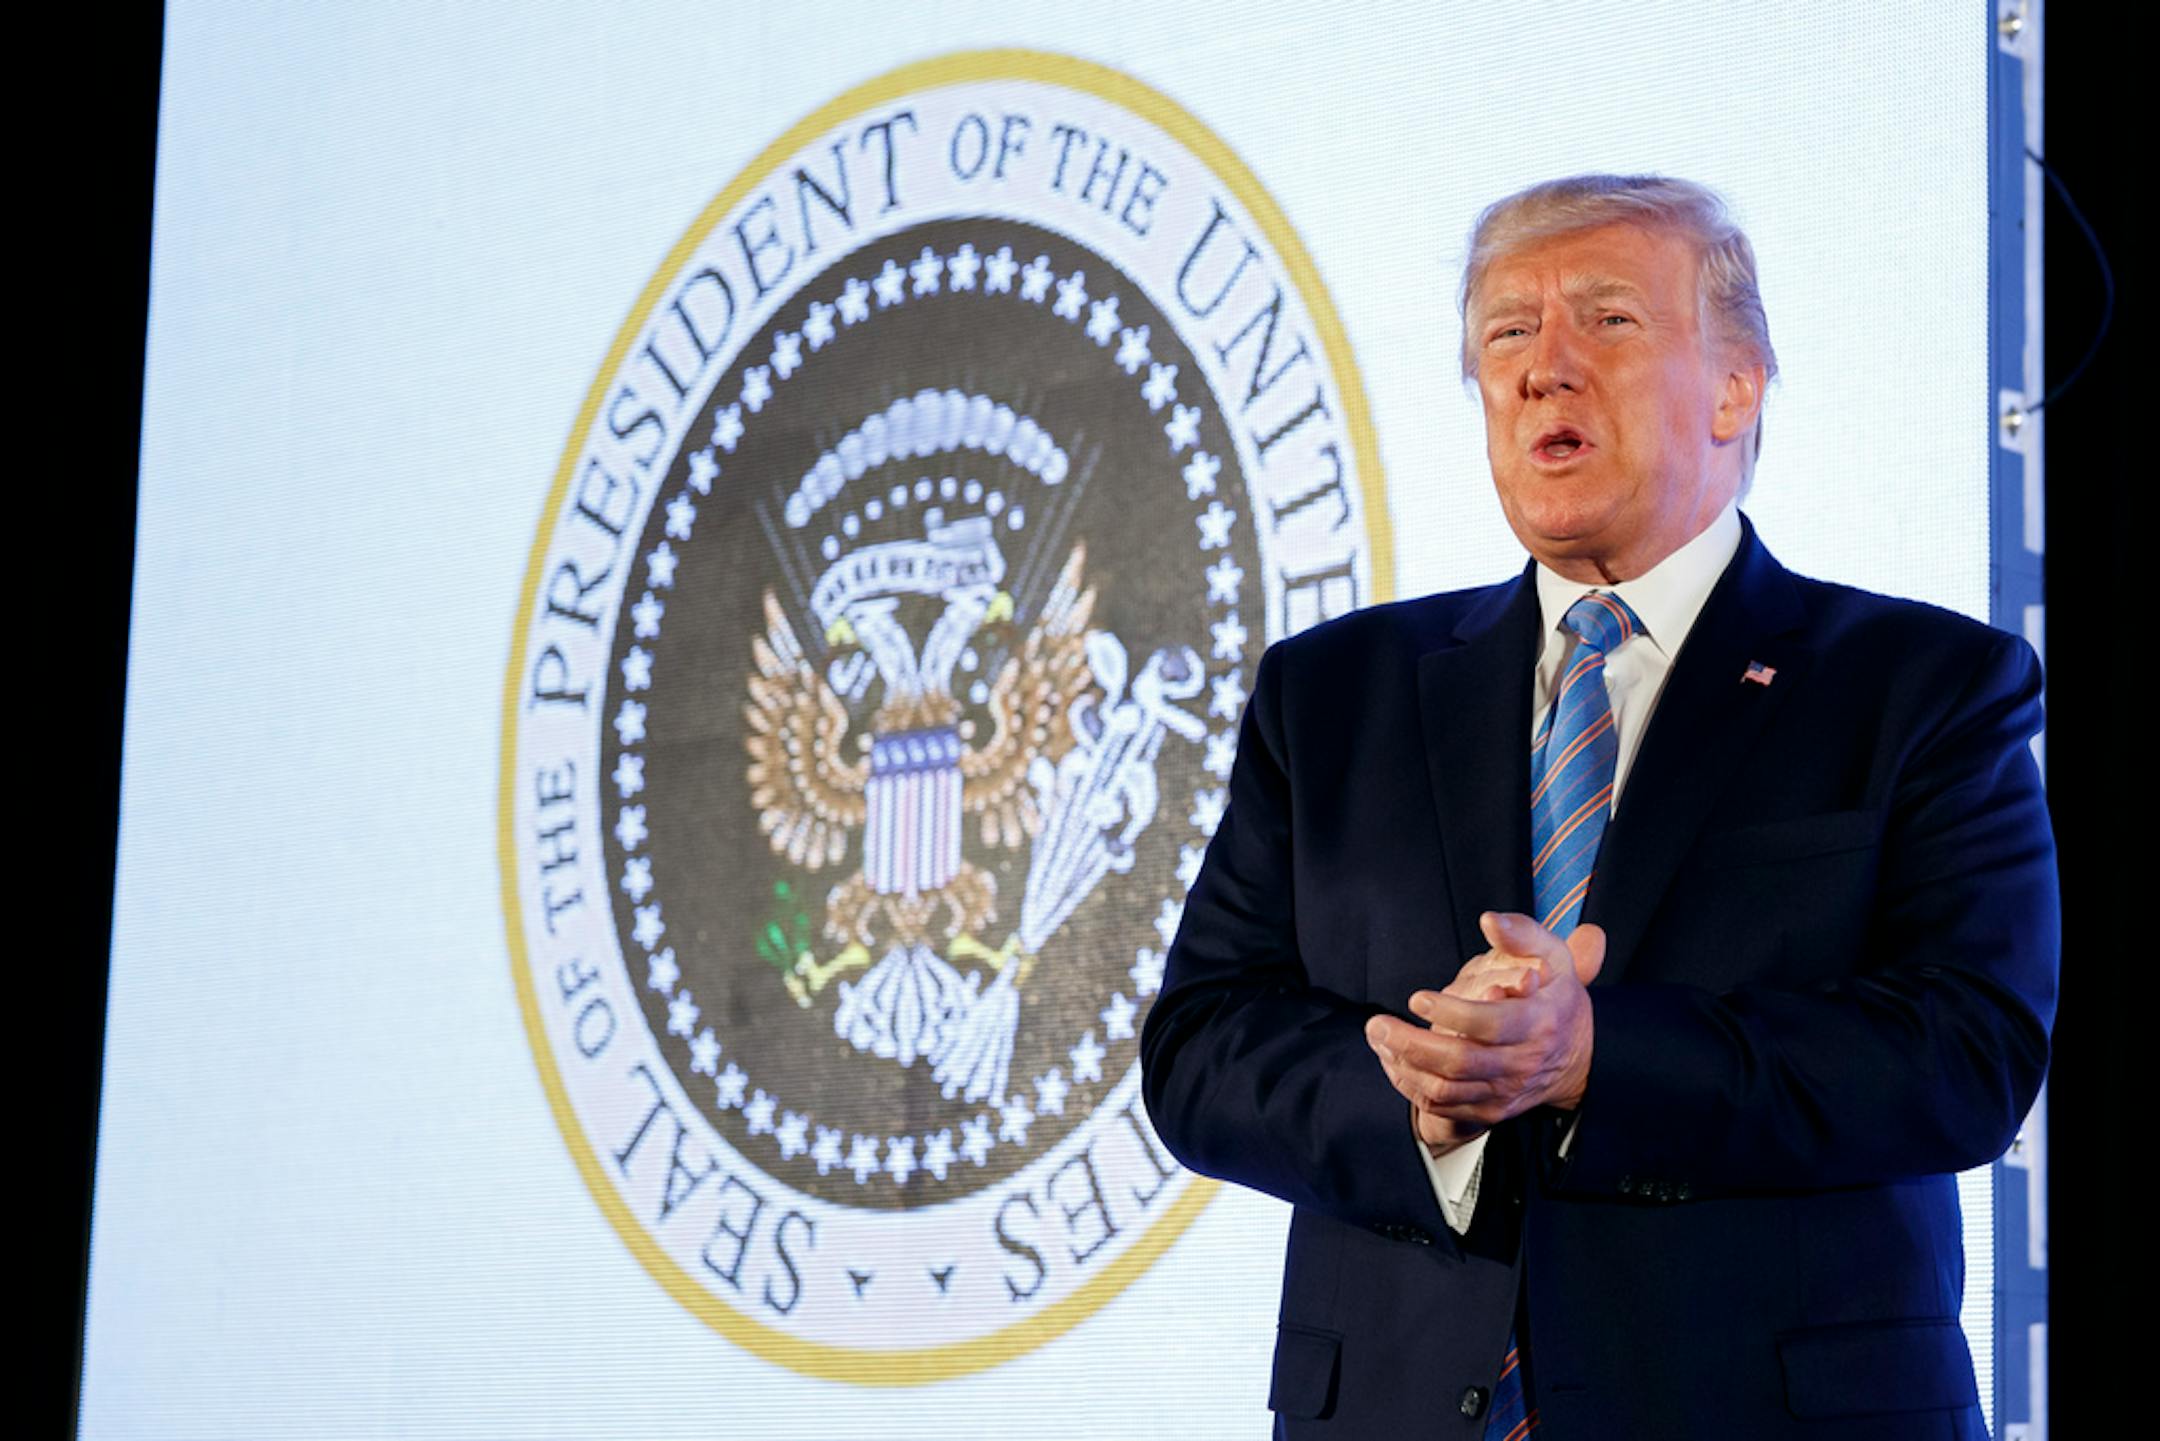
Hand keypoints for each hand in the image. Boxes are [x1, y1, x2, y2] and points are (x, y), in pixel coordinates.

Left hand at [1364, 913, 1604, 1152]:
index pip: (1492, 1024)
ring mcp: (1505, 1091)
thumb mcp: (1553, 956)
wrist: (1579, 1057)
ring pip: (1445, 1090)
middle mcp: (1522, 1063)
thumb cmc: (1555, 995)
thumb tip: (1489, 920)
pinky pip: (1443, 1107)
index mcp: (1539, 1022)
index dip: (1452, 1013)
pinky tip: (1393, 1060)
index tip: (1417, 997)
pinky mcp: (1490, 1110)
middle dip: (1411, 1044)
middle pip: (1460, 1062)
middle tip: (1377, 1024)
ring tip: (1379, 1038)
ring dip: (1404, 1066)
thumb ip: (1522, 934)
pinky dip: (1411, 1087)